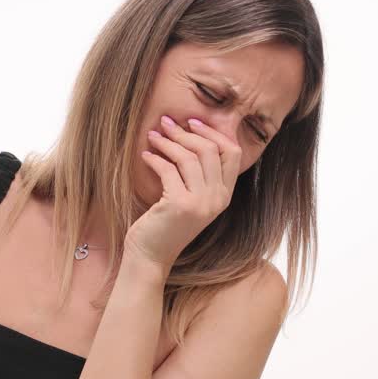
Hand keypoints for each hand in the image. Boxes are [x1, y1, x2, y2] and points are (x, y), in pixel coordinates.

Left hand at [126, 115, 242, 269]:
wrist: (150, 256)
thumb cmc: (165, 224)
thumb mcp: (190, 198)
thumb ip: (197, 175)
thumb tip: (188, 133)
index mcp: (224, 196)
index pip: (232, 153)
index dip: (213, 133)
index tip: (191, 122)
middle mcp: (218, 199)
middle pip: (210, 150)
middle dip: (186, 132)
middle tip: (165, 122)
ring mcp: (201, 203)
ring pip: (189, 157)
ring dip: (168, 142)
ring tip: (152, 136)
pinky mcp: (180, 205)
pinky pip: (169, 169)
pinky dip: (155, 159)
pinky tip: (145, 156)